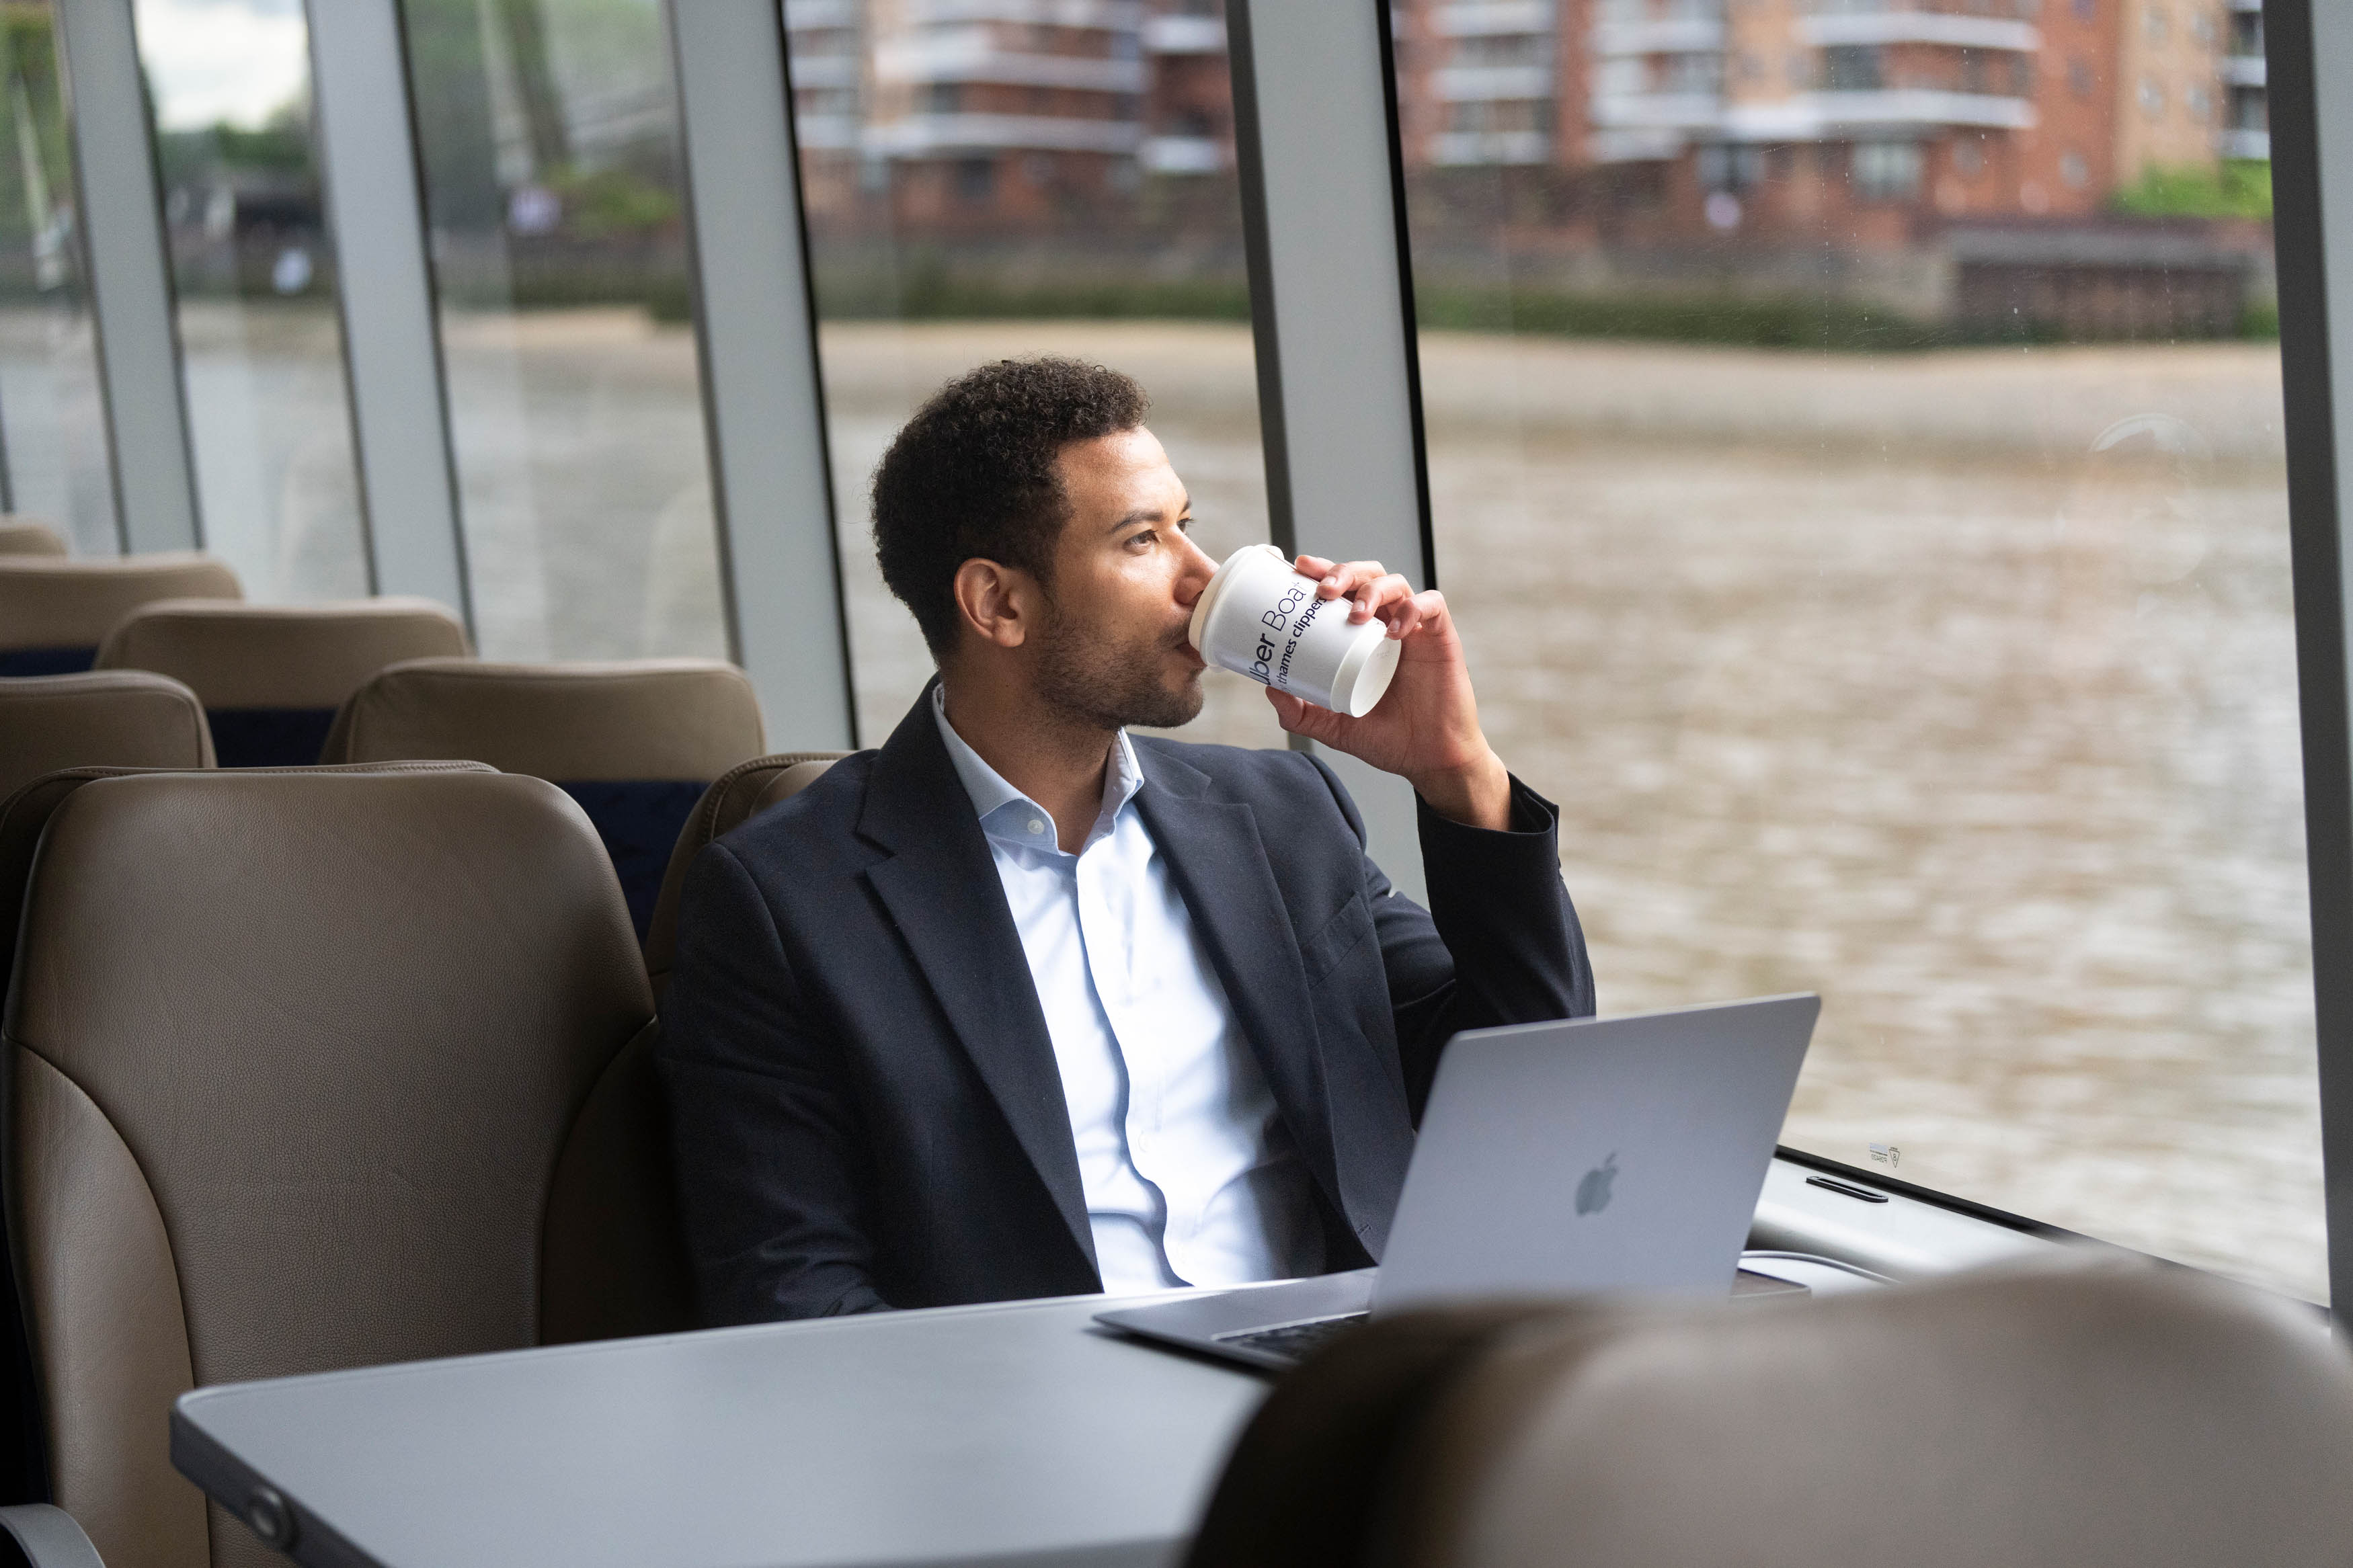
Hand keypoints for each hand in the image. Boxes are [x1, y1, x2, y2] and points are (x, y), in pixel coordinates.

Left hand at [1263, 555, 1511, 830]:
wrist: (1427, 759)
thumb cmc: (1385, 738)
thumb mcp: (1331, 726)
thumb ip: (1299, 712)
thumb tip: (1268, 687)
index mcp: (1360, 635)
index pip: (1342, 590)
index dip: (1323, 571)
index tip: (1300, 569)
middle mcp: (1387, 624)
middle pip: (1367, 576)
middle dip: (1344, 572)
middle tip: (1324, 591)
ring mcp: (1415, 630)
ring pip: (1396, 583)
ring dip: (1373, 589)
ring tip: (1356, 613)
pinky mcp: (1441, 639)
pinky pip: (1433, 606)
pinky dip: (1413, 608)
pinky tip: (1395, 629)